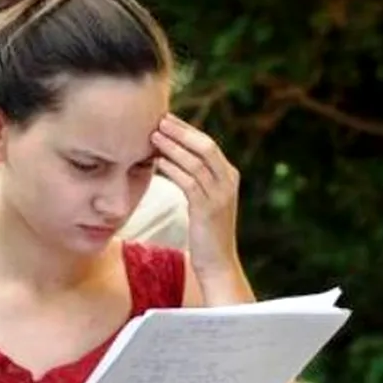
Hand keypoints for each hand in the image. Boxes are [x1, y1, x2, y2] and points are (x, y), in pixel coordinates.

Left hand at [151, 113, 239, 277]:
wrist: (217, 263)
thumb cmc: (205, 231)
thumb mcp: (203, 200)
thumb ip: (194, 178)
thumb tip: (170, 156)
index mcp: (229, 175)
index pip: (208, 143)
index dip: (187, 129)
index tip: (166, 118)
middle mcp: (228, 182)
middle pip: (205, 146)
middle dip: (181, 131)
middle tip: (159, 119)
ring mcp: (220, 195)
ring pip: (196, 162)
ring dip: (173, 147)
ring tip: (153, 136)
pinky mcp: (208, 210)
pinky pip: (189, 183)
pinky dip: (173, 169)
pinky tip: (157, 162)